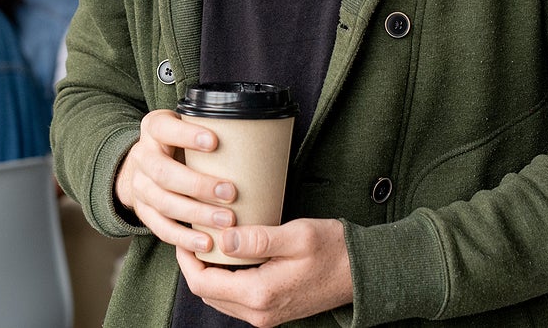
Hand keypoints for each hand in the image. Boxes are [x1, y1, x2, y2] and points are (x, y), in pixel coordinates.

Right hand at [115, 110, 236, 254]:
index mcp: (154, 128)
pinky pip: (161, 228)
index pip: (164, 128)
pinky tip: (207, 243)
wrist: (145, 163)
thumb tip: (255, 130)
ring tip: (226, 221)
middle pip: (164, 173)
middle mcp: (142, 157)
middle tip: (231, 192)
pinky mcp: (143, 212)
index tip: (214, 141)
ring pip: (164, 203)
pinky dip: (184, 238)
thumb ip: (209, 125)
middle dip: (198, 184)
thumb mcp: (186, 124)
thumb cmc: (179, 141)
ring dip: (197, 214)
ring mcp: (139, 186)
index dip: (186, 135)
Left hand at [176, 218, 352, 326]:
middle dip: (194, 264)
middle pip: (207, 292)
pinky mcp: (271, 311)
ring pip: (219, 296)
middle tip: (194, 233)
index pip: (203, 282)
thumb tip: (222, 240)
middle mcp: (259, 312)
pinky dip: (225, 278)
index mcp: (260, 294)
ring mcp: (265, 315)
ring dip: (209, 272)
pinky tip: (230, 255)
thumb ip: (257, 240)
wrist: (362, 273)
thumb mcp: (296, 236)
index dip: (186, 258)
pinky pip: (235, 298)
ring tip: (209, 240)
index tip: (185, 233)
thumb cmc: (333, 250)